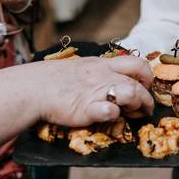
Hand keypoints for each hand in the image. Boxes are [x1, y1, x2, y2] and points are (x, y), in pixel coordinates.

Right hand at [37, 56, 154, 126]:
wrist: (32, 88)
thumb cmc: (53, 80)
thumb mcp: (80, 67)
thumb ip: (98, 73)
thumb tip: (111, 82)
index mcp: (102, 64)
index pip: (136, 64)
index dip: (147, 76)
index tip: (146, 85)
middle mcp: (103, 76)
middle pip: (138, 83)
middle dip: (146, 98)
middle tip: (145, 109)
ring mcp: (96, 92)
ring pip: (131, 93)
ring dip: (137, 105)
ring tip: (133, 114)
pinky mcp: (87, 109)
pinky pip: (109, 110)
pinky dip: (114, 113)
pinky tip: (111, 114)